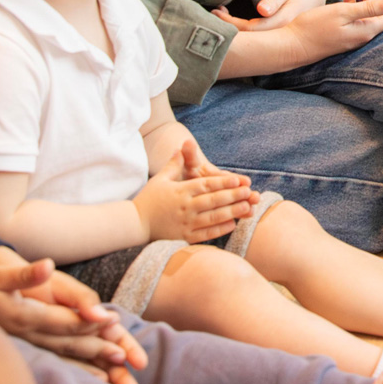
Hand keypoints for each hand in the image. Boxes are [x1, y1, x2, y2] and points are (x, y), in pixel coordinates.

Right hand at [0, 252, 148, 383]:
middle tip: (125, 357)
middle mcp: (29, 335)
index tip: (114, 322)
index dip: (88, 322)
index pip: (62, 322)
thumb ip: (25, 273)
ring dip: (94, 364)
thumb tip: (47, 265)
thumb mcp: (0, 274)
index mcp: (24, 317)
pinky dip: (79, 368)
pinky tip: (99, 377)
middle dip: (98, 350)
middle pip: (69, 344)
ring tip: (120, 373)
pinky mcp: (31, 347)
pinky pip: (58, 361)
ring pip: (67, 355)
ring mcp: (30, 344)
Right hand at [137, 144, 254, 243]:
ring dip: (231, 212)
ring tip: (246, 208)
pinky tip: (232, 224)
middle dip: (232, 196)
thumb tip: (182, 146)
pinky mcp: (183, 237)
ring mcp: (185, 223)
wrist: (134, 224)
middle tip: (248, 192)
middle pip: (213, 201)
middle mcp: (184, 207)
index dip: (223, 183)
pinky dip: (219, 230)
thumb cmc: (148, 200)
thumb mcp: (160, 179)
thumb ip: (174, 164)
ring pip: (212, 218)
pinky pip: (205, 234)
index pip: (206, 185)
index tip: (238, 180)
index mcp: (180, 191)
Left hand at [212, 0, 326, 33]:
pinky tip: (230, 19)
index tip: (216, 10)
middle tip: (214, 12)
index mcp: (283, 24)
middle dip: (228, 28)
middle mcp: (280, 38)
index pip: (250, 29)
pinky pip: (254, 39)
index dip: (230, 22)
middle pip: (248, 39)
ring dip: (232, 28)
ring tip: (220, 12)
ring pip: (250, 41)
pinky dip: (239, 30)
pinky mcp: (273, 40)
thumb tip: (262, 10)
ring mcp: (277, 41)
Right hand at [280, 0, 382, 65]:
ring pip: (366, 8)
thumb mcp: (343, 13)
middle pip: (381, 8)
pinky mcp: (340, 32)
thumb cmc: (315, 28)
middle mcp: (363, 33)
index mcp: (367, 29)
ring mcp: (351, 33)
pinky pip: (352, 13)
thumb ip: (369, 8)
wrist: (291, 46)